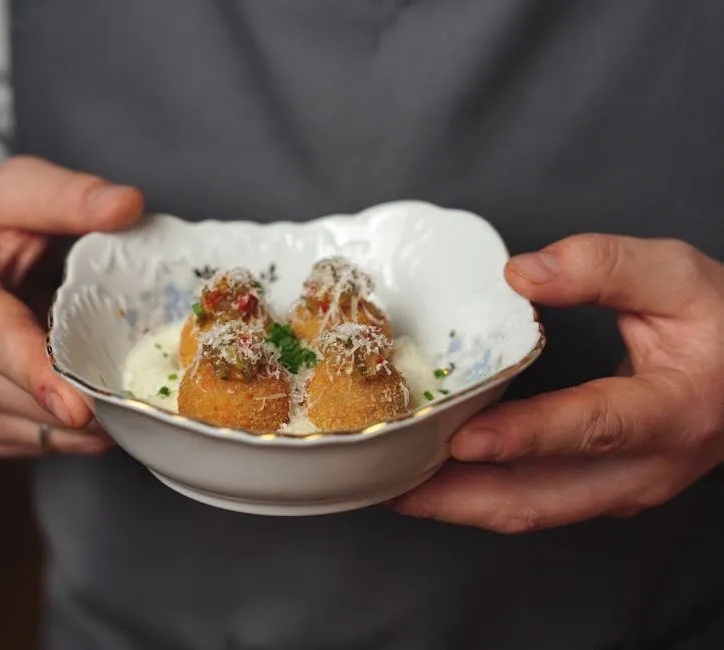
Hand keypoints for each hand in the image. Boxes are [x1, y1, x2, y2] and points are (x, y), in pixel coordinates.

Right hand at [0, 156, 143, 456]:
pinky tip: (109, 403)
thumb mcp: (19, 191)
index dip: (39, 377)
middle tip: (152, 387)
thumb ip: (70, 196)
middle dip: (92, 402)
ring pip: (45, 435)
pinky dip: (87, 435)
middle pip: (29, 402)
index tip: (78, 406)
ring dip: (97, 423)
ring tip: (136, 390)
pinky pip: (49, 447)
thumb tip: (128, 206)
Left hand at [393, 234, 723, 531]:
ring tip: (395, 488)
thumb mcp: (679, 278)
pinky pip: (534, 502)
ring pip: (531, 512)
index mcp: (673, 412)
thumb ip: (606, 267)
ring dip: (460, 506)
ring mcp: (621, 489)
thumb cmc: (721, 327)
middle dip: (462, 498)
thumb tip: (523, 273)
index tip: (463, 437)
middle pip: (544, 499)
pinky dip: (479, 497)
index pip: (594, 427)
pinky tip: (435, 479)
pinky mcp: (601, 491)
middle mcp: (646, 469)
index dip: (527, 436)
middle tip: (394, 483)